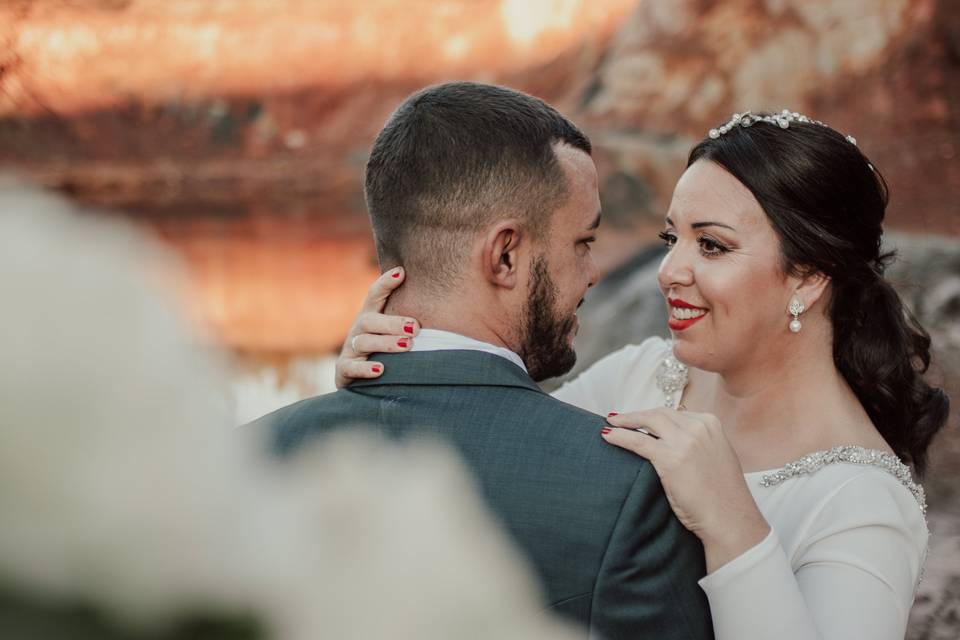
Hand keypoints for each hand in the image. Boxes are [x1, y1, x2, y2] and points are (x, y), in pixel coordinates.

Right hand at [335, 267, 420, 388]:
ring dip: (386, 343)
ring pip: (363, 342)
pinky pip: (350, 367)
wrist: (357, 378)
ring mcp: (350, 349)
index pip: (374, 295)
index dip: (385, 283)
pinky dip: (364, 368)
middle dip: (393, 323)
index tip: (401, 272)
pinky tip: (380, 369)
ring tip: (407, 346)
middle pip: (370, 320)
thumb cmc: (385, 351)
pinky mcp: (344, 369)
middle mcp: (359, 330)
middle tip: (416, 327)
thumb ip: (412, 322)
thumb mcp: (394, 333)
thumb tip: (452, 308)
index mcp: (371, 317)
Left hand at [602, 408, 769, 572]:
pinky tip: (607, 436)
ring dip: (625, 421)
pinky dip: (619, 436)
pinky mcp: (669, 458)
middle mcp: (698, 427)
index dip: (654, 416)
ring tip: (611, 424)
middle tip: (620, 419)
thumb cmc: (723, 496)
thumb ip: (700, 442)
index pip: (674, 413)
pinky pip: (637, 441)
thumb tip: (677, 436)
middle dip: (637, 416)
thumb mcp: (717, 457)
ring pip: (647, 421)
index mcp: (711, 424)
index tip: (640, 419)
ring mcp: (684, 441)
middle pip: (659, 414)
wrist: (730, 519)